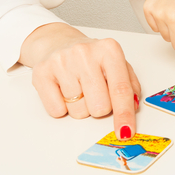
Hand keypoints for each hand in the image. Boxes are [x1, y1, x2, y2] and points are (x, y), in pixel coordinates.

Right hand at [22, 23, 140, 139]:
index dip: (124, 115)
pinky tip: (63, 90)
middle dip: (100, 108)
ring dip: (81, 107)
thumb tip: (133, 106)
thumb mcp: (116, 64)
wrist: (59, 42)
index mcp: (109, 50)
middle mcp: (85, 53)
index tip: (126, 132)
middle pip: (100, 106)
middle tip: (94, 93)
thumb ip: (129, 85)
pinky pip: (57, 110)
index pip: (120, 90)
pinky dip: (62, 107)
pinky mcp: (42, 72)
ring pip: (78, 111)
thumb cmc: (91, 58)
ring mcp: (62, 61)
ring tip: (78, 89)